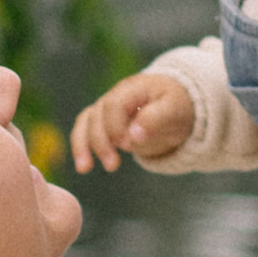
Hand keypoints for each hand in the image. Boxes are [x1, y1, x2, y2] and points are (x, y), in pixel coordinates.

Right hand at [70, 69, 195, 172]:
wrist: (176, 105)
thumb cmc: (176, 105)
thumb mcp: (174, 110)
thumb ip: (155, 119)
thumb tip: (134, 136)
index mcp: (134, 87)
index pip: (114, 104)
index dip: (115, 125)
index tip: (127, 145)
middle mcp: (116, 94)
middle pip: (97, 114)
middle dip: (101, 141)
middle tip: (112, 166)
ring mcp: (107, 106)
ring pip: (86, 122)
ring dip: (83, 145)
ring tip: (85, 169)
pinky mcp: (103, 120)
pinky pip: (84, 129)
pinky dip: (81, 146)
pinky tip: (84, 167)